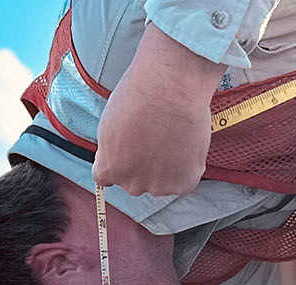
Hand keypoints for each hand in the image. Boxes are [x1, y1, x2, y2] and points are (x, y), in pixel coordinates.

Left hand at [92, 24, 223, 196]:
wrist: (173, 87)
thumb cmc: (141, 95)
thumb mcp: (109, 123)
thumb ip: (112, 148)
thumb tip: (119, 154)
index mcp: (109, 169)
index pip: (108, 178)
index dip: (121, 160)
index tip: (129, 150)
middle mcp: (132, 183)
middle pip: (136, 181)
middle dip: (143, 165)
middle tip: (155, 139)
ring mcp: (159, 185)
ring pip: (162, 182)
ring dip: (166, 168)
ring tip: (172, 138)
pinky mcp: (184, 182)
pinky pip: (184, 180)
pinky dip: (186, 167)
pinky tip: (185, 145)